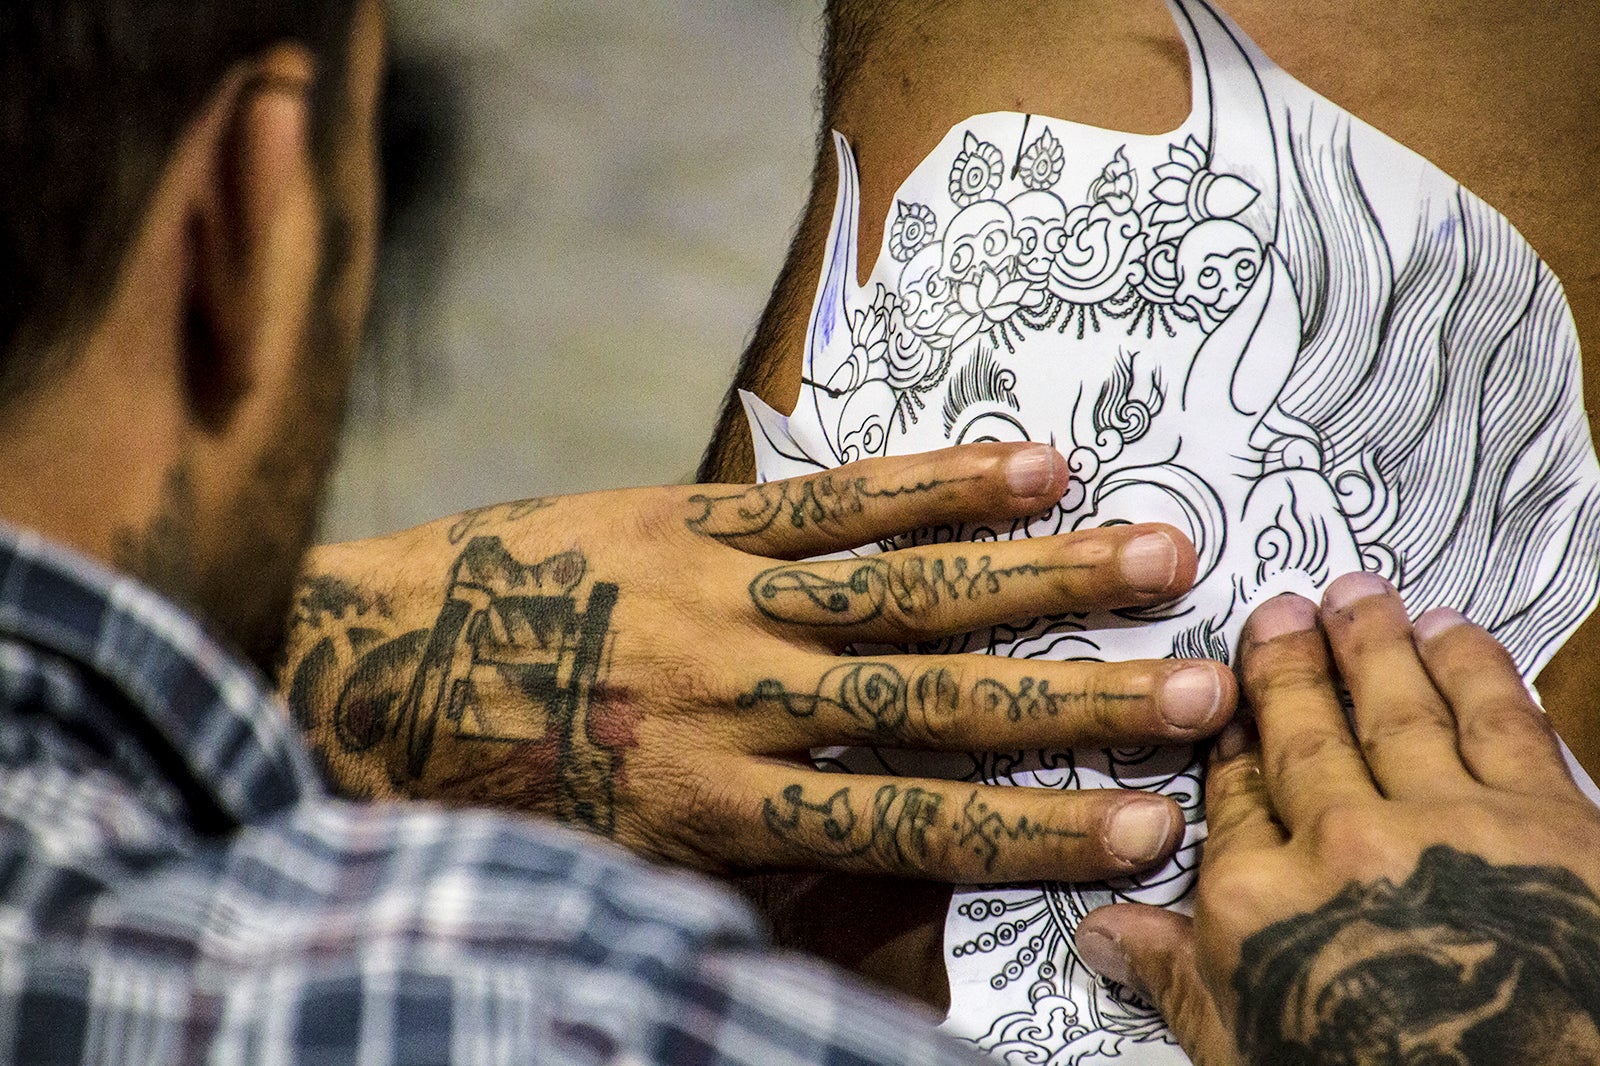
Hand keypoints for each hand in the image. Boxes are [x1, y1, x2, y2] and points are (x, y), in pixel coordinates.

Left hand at [280, 441, 1234, 882]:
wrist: (367, 671)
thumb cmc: (499, 790)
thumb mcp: (623, 868)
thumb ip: (761, 875)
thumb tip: (897, 894)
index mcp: (716, 806)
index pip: (908, 823)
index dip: (1036, 831)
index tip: (1151, 824)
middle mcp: (737, 698)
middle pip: (935, 700)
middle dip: (1077, 702)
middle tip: (1202, 689)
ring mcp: (721, 595)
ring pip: (904, 588)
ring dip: (1037, 574)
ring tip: (1155, 555)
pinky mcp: (694, 517)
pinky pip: (831, 501)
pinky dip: (933, 484)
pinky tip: (1028, 465)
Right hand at [1075, 572, 1599, 1063]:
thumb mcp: (1249, 1057)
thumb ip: (1179, 983)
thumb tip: (1105, 935)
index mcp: (1260, 905)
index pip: (1233, 802)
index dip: (1231, 749)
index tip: (1228, 713)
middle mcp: (1340, 846)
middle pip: (1303, 735)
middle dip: (1288, 667)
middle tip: (1278, 615)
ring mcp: (1443, 825)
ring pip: (1395, 709)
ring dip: (1372, 644)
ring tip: (1356, 598)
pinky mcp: (1547, 823)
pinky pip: (1500, 722)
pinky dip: (1474, 668)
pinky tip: (1452, 634)